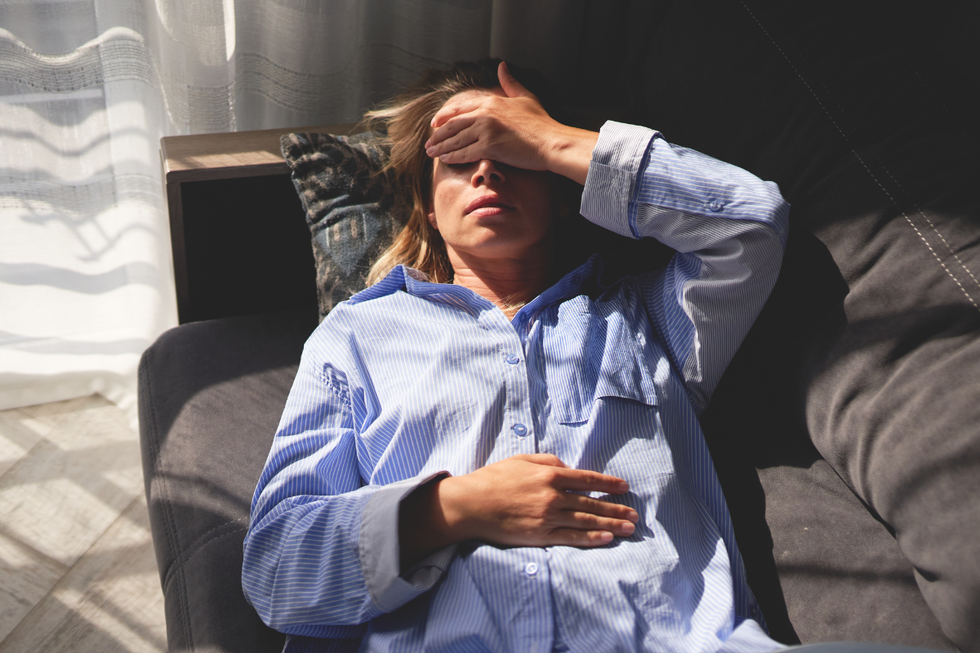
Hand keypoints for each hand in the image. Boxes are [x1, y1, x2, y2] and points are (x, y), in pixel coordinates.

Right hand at [400, 454, 637, 568]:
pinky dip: (591, 539)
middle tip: (634, 514)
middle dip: (616, 509)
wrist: (472, 504)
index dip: (608, 484)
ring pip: (586, 521)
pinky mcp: (541, 535)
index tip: (624, 488)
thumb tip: (568, 466)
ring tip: (628, 528)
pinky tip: (606, 539)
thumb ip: (548, 461)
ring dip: (610, 525)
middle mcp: (553, 496)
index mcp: (550, 475)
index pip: (587, 479)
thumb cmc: (494, 479)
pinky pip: (571, 538)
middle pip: (592, 503)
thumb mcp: (522, 460)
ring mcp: (548, 517)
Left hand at [424, 62, 597, 184]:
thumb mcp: (525, 97)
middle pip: (453, 124)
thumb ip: (510, 82)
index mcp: (491, 101)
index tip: (434, 124)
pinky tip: (444, 160)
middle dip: (438, 135)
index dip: (444, 117)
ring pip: (456, 140)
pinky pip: (465, 153)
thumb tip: (502, 66)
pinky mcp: (489, 146)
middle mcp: (485, 113)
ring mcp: (486, 129)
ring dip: (441, 147)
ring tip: (431, 153)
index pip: (459, 109)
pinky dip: (453, 157)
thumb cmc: (542, 123)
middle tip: (428, 143)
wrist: (551, 142)